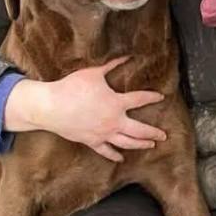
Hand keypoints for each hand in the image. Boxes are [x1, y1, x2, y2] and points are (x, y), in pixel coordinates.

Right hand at [4, 56, 166, 161]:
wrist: (51, 107)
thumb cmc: (71, 88)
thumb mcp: (93, 73)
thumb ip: (111, 65)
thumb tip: (126, 56)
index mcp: (116, 103)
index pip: (140, 100)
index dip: (152, 97)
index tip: (161, 97)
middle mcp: (114, 121)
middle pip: (140, 130)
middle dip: (153, 132)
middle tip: (164, 135)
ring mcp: (104, 134)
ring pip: (127, 143)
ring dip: (141, 144)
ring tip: (151, 145)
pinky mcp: (92, 141)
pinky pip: (106, 151)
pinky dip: (115, 155)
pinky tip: (122, 158)